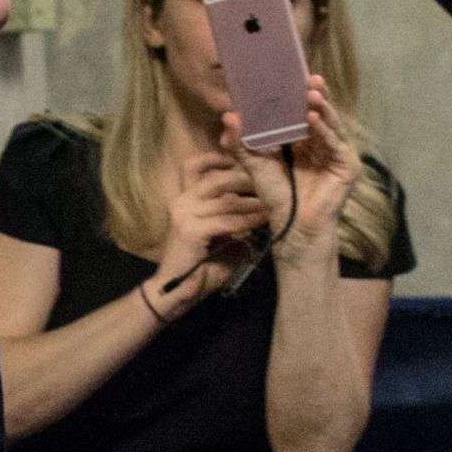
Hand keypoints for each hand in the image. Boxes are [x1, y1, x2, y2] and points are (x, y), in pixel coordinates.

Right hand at [150, 151, 269, 317]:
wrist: (177, 292)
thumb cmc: (201, 266)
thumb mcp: (219, 234)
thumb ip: (233, 216)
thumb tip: (260, 204)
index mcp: (185, 198)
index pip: (195, 166)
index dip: (218, 159)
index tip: (246, 164)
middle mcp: (181, 200)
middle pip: (217, 178)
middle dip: (245, 180)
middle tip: (268, 184)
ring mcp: (184, 214)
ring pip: (226, 200)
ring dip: (253, 203)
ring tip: (273, 205)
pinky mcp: (190, 230)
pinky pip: (226, 221)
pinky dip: (247, 222)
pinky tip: (261, 222)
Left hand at [218, 77, 360, 264]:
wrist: (293, 226)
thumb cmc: (278, 196)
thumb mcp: (255, 165)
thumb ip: (242, 143)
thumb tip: (228, 117)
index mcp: (305, 139)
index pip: (302, 111)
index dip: (297, 95)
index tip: (289, 76)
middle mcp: (323, 142)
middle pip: (320, 112)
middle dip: (314, 94)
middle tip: (308, 77)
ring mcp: (337, 152)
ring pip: (330, 123)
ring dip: (322, 107)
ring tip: (311, 93)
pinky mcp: (347, 164)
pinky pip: (335, 142)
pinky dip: (324, 129)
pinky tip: (313, 118)